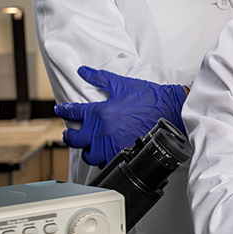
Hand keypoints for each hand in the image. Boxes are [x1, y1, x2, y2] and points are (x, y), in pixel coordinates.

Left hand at [54, 66, 187, 165]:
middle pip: (75, 138)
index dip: (64, 110)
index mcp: (101, 112)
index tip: (61, 110)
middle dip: (69, 135)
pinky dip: (101, 159)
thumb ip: (100, 78)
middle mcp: (103, 130)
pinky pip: (104, 162)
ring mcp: (112, 144)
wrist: (171, 111)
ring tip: (87, 146)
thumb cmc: (150, 98)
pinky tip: (103, 154)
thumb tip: (83, 71)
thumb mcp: (122, 84)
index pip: (74, 112)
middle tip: (70, 132)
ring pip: (88, 154)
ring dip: (85, 149)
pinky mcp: (123, 154)